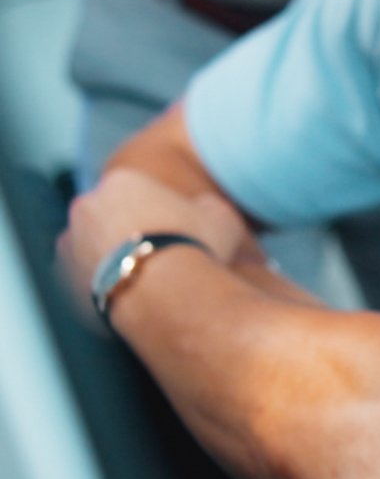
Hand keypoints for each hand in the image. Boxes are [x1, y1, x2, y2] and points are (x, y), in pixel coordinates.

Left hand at [57, 168, 247, 304]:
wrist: (165, 294)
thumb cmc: (194, 247)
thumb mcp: (219, 215)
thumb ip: (204, 205)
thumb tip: (202, 209)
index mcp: (122, 180)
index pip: (135, 191)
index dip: (157, 212)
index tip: (173, 231)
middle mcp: (86, 205)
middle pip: (108, 217)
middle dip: (126, 233)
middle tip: (157, 256)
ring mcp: (69, 244)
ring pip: (91, 249)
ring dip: (110, 260)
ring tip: (143, 282)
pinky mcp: (61, 280)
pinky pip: (83, 280)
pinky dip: (101, 286)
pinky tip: (128, 298)